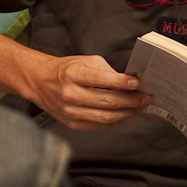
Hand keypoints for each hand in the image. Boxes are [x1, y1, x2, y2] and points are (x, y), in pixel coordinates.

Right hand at [31, 55, 150, 130]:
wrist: (40, 82)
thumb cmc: (66, 70)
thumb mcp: (85, 61)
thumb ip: (107, 71)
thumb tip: (129, 83)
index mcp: (73, 75)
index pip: (102, 80)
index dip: (122, 83)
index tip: (137, 83)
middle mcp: (70, 95)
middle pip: (108, 102)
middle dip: (131, 101)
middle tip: (146, 98)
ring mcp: (70, 112)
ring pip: (106, 118)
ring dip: (127, 113)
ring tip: (139, 107)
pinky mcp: (72, 124)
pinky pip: (100, 125)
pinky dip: (115, 120)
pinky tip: (124, 114)